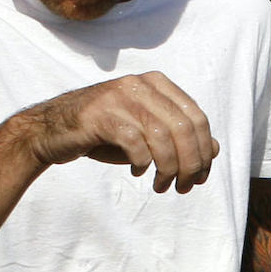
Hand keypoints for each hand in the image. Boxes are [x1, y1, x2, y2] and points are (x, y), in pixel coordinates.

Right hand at [23, 71, 219, 192]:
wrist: (54, 131)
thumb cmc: (105, 133)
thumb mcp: (148, 134)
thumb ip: (180, 138)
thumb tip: (216, 150)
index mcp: (158, 84)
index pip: (198, 118)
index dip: (204, 152)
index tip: (199, 178)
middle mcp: (142, 85)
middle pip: (185, 129)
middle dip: (190, 165)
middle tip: (183, 187)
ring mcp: (121, 96)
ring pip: (164, 137)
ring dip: (168, 169)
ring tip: (161, 186)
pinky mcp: (102, 114)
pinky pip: (136, 143)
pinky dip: (143, 163)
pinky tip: (137, 171)